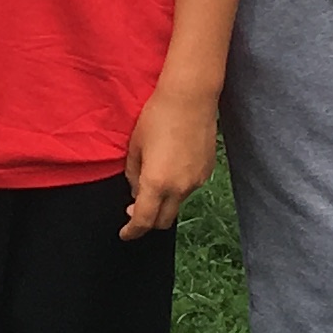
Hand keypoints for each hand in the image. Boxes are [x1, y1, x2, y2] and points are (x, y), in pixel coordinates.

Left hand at [122, 79, 218, 236]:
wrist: (190, 99)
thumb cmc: (156, 117)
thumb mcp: (135, 146)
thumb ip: (133, 174)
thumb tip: (135, 191)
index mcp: (156, 183)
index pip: (143, 220)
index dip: (132, 231)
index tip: (125, 234)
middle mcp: (179, 188)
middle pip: (163, 220)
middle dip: (148, 222)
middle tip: (133, 211)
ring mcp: (196, 181)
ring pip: (177, 204)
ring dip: (163, 203)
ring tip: (152, 183)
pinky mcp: (207, 171)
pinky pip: (189, 188)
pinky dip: (176, 188)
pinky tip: (170, 169)